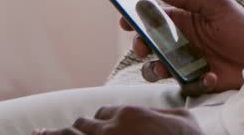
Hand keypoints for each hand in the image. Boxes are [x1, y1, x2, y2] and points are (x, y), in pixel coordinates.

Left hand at [33, 105, 201, 134]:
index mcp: (129, 114)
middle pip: (83, 125)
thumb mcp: (185, 119)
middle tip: (58, 132)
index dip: (102, 122)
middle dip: (77, 130)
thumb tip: (160, 112)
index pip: (105, 114)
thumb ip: (166, 112)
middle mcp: (108, 130)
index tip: (101, 129)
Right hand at [122, 0, 243, 92]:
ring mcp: (187, 62)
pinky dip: (196, 81)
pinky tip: (211, 75)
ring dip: (155, 68)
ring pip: (158, 68)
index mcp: (184, 20)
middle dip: (140, 46)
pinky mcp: (197, 80)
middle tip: (143, 47)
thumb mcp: (217, 5)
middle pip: (149, 45)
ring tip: (164, 67)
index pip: (153, 18)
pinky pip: (185, 84)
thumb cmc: (242, 26)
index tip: (125, 20)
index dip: (136, 19)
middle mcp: (181, 41)